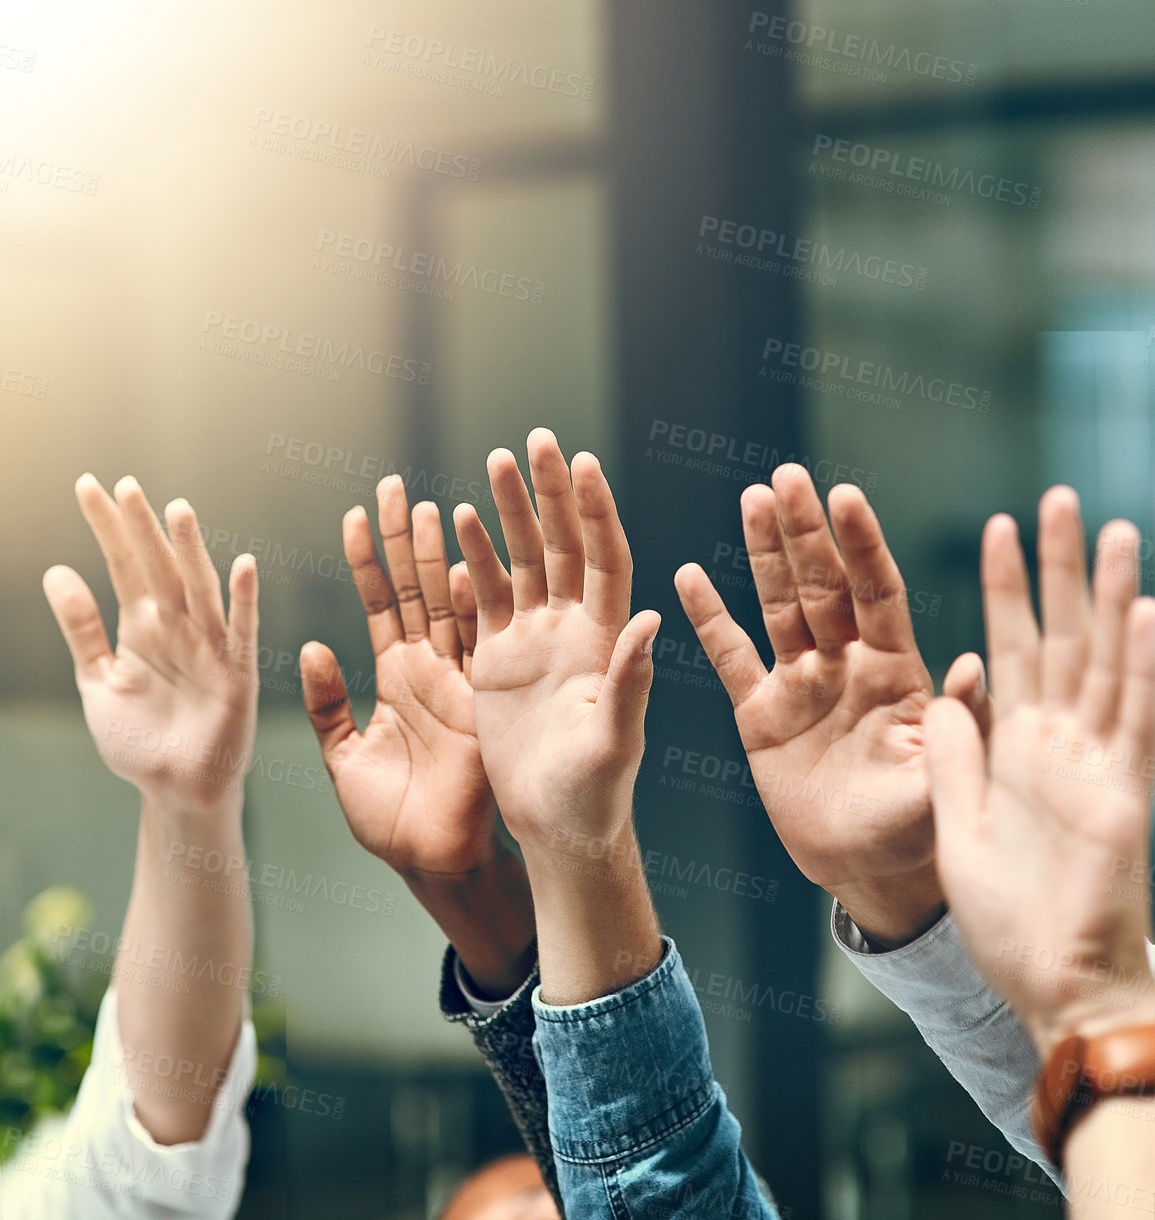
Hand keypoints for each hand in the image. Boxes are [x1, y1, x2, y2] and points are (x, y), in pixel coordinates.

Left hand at [43, 475, 257, 808]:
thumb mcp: (99, 681)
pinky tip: (244, 566)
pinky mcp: (236, 673)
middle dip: (141, 528)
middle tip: (126, 485)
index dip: (106, 527)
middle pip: (158, 567)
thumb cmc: (141, 739)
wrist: (176, 791)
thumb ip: (81, 628)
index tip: (88, 485)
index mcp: (143, 625)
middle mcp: (176, 625)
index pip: (122, 564)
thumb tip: (55, 572)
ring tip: (177, 511)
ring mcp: (208, 645)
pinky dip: (244, 600)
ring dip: (190, 551)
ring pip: (198, 588)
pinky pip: (241, 631)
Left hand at [301, 477, 534, 995]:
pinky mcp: (478, 701)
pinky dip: (471, 606)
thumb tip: (309, 647)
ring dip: (441, 557)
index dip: (368, 558)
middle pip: (416, 586)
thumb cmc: (389, 818)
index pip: (381, 601)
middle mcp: (428, 667)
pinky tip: (463, 564)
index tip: (358, 513)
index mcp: (396, 675)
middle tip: (396, 486)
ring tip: (432, 507)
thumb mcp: (341, 756)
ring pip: (448, 603)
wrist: (431, 861)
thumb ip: (325, 704)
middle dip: (406, 537)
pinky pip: (474, 644)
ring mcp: (457, 679)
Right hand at [455, 429, 659, 862]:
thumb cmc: (597, 796)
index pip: (606, 559)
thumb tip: (649, 619)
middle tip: (539, 439)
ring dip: (511, 511)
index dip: (596, 511)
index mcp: (608, 640)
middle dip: (552, 492)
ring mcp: (537, 639)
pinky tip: (459, 518)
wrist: (558, 830)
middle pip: (565, 544)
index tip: (584, 464)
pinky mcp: (500, 658)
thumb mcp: (616, 742)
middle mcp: (576, 628)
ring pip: (525, 559)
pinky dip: (475, 557)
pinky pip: (486, 596)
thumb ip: (629, 682)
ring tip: (497, 459)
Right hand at [675, 467, 946, 944]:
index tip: (846, 495)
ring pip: (779, 604)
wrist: (867, 870)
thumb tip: (971, 666)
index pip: (877, 593)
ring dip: (765, 552)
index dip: (862, 546)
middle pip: (823, 584)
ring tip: (753, 498)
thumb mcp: (946, 781)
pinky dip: (709, 619)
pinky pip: (730, 658)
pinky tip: (689, 575)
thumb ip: (958, 724)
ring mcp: (801, 682)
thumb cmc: (919, 829)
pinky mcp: (760, 713)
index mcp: (895, 670)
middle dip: (806, 531)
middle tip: (788, 476)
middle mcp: (847, 662)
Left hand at [925, 488, 1154, 1057]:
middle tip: (1061, 498)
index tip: (998, 527)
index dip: (1005, 587)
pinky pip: (1138, 720)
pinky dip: (1147, 667)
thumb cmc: (1007, 916)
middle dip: (1061, 568)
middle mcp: (1058, 740)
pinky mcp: (1125, 795)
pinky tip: (1150, 613)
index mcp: (1014, 743)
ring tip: (1113, 531)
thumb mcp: (955, 820)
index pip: (1009, 644)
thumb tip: (946, 690)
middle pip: (1063, 635)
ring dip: (1112, 597)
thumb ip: (953, 753)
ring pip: (1108, 661)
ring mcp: (1097, 763)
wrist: (1052, 988)